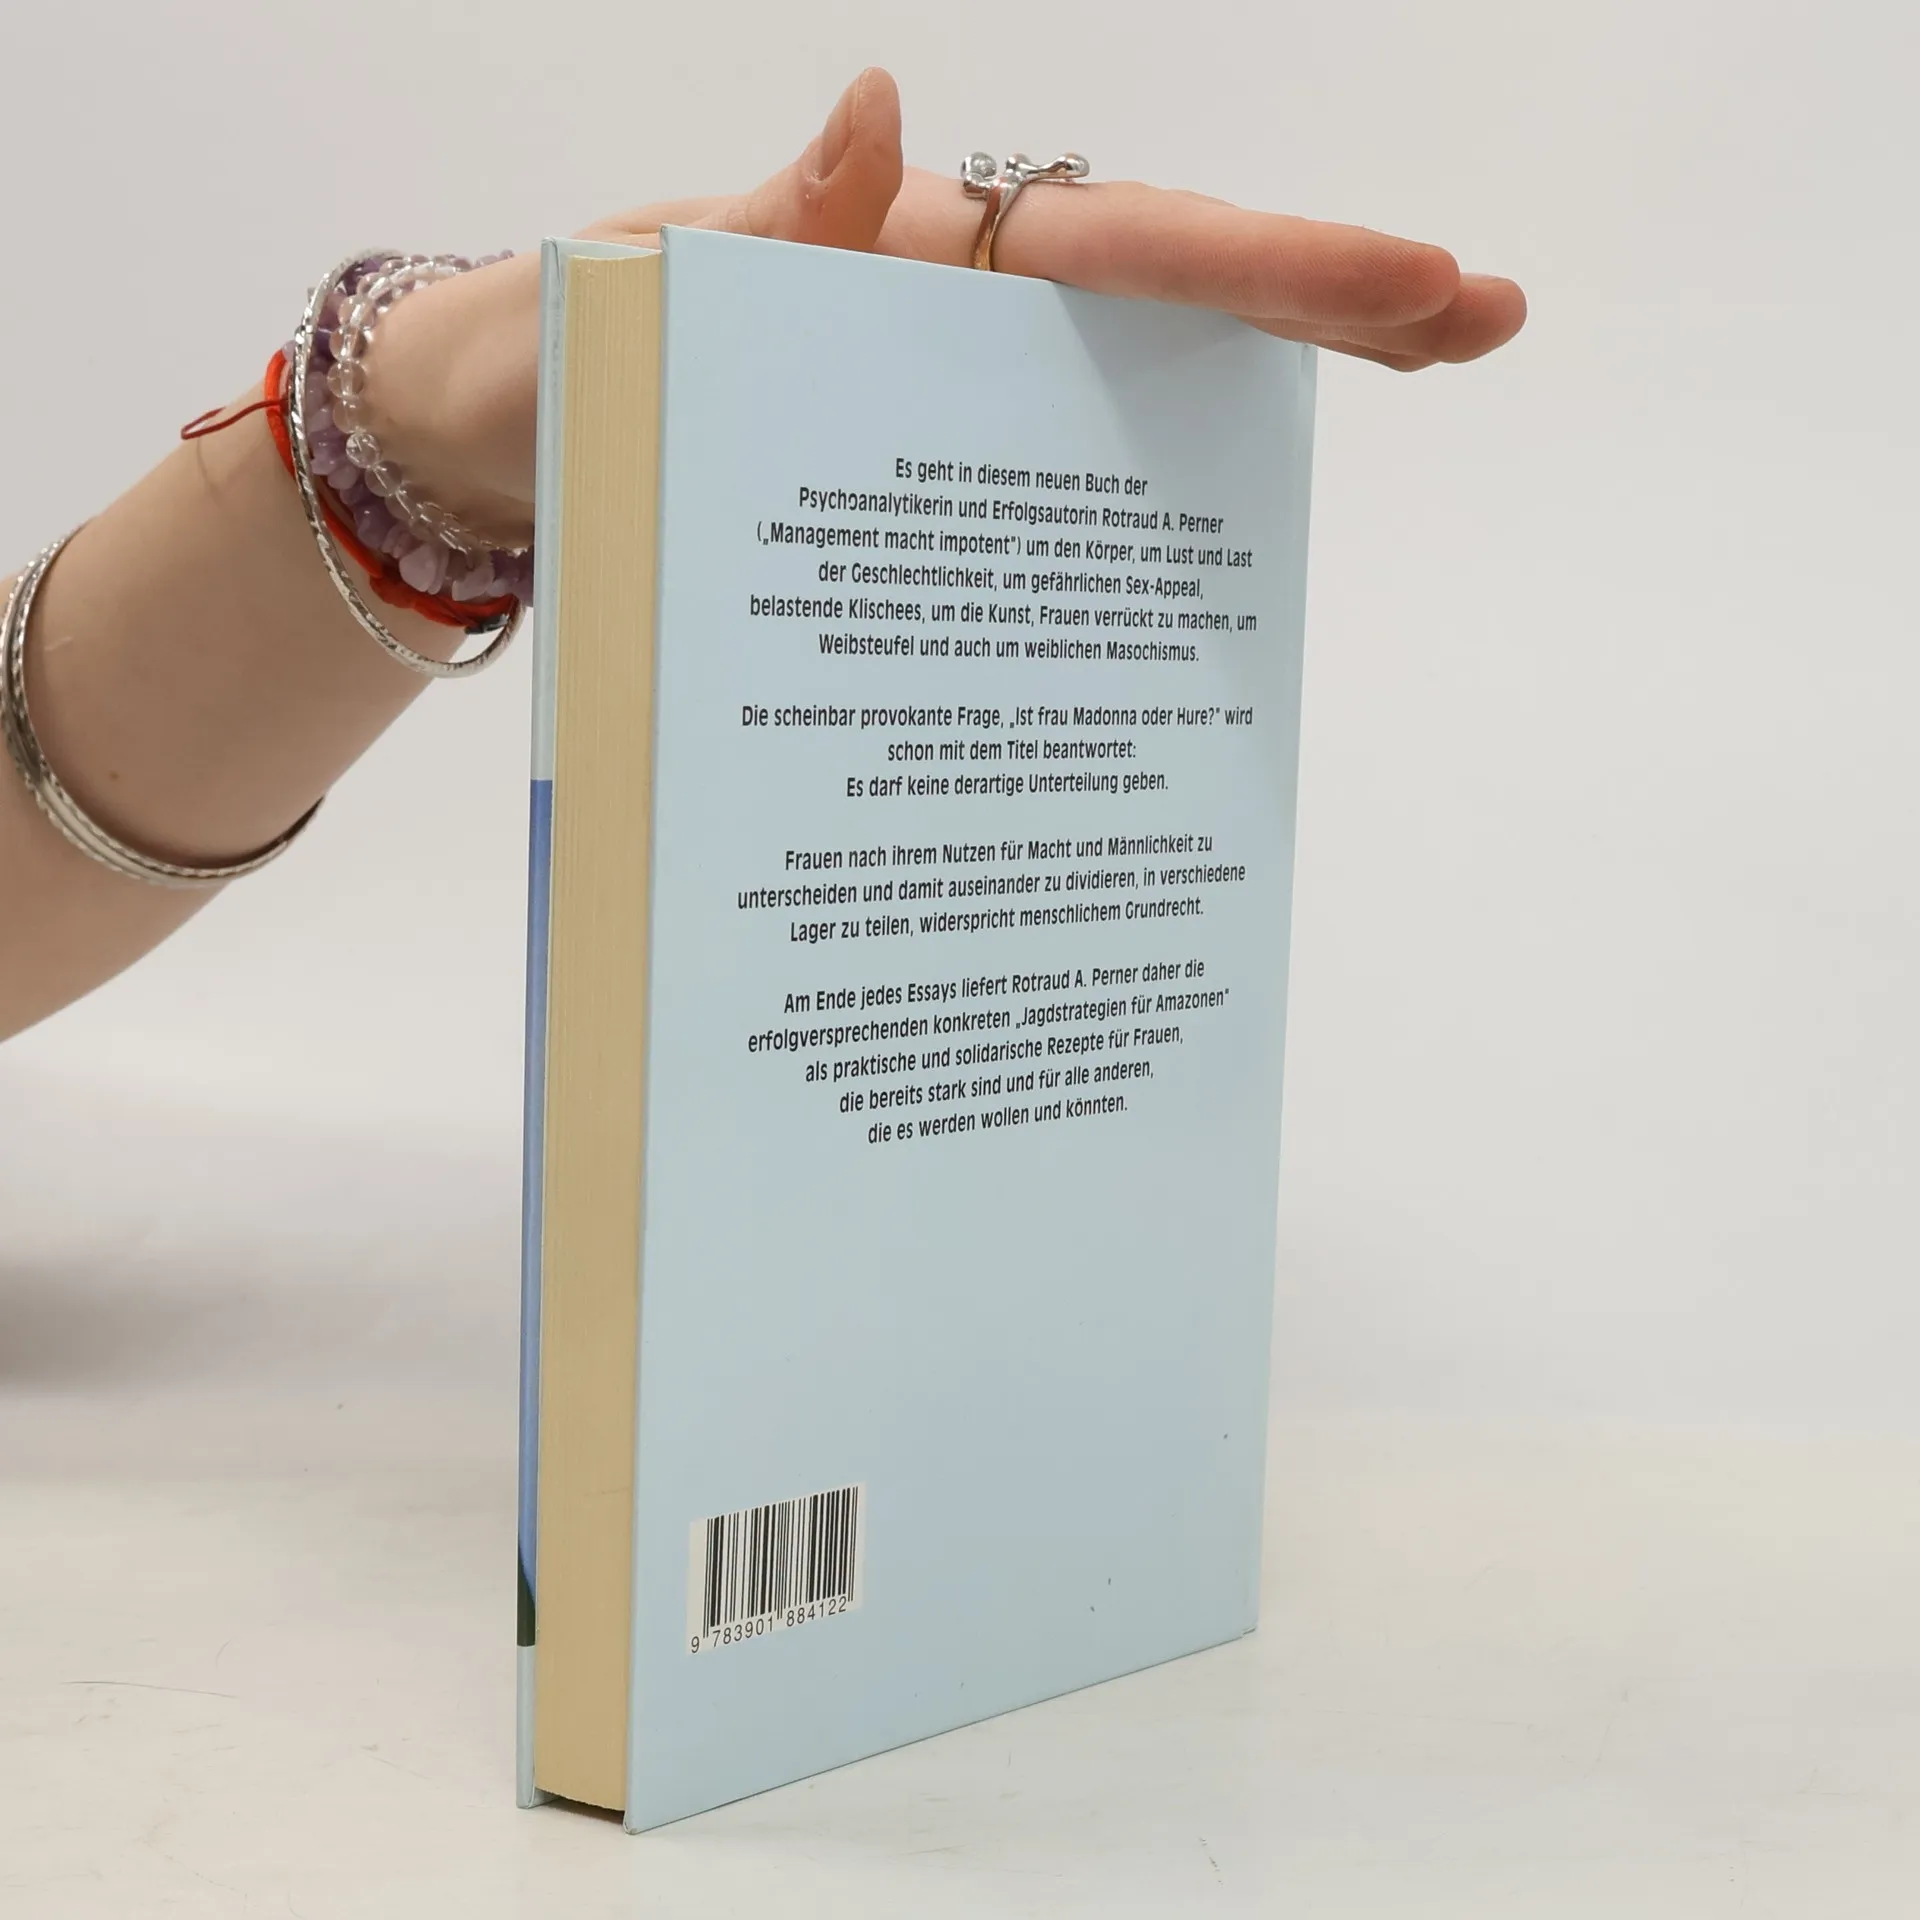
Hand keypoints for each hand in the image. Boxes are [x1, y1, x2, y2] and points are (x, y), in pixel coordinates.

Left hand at [377, 68, 1525, 542]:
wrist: (482, 449)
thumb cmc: (539, 367)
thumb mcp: (623, 298)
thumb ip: (755, 230)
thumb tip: (873, 107)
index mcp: (901, 255)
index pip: (1116, 251)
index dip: (1269, 271)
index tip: (1416, 283)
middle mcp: (946, 304)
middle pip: (1169, 289)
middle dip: (1327, 297)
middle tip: (1487, 313)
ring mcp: (944, 378)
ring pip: (1138, 366)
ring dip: (1280, 369)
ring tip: (1429, 364)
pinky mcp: (922, 453)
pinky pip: (1061, 454)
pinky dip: (1160, 469)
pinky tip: (1235, 501)